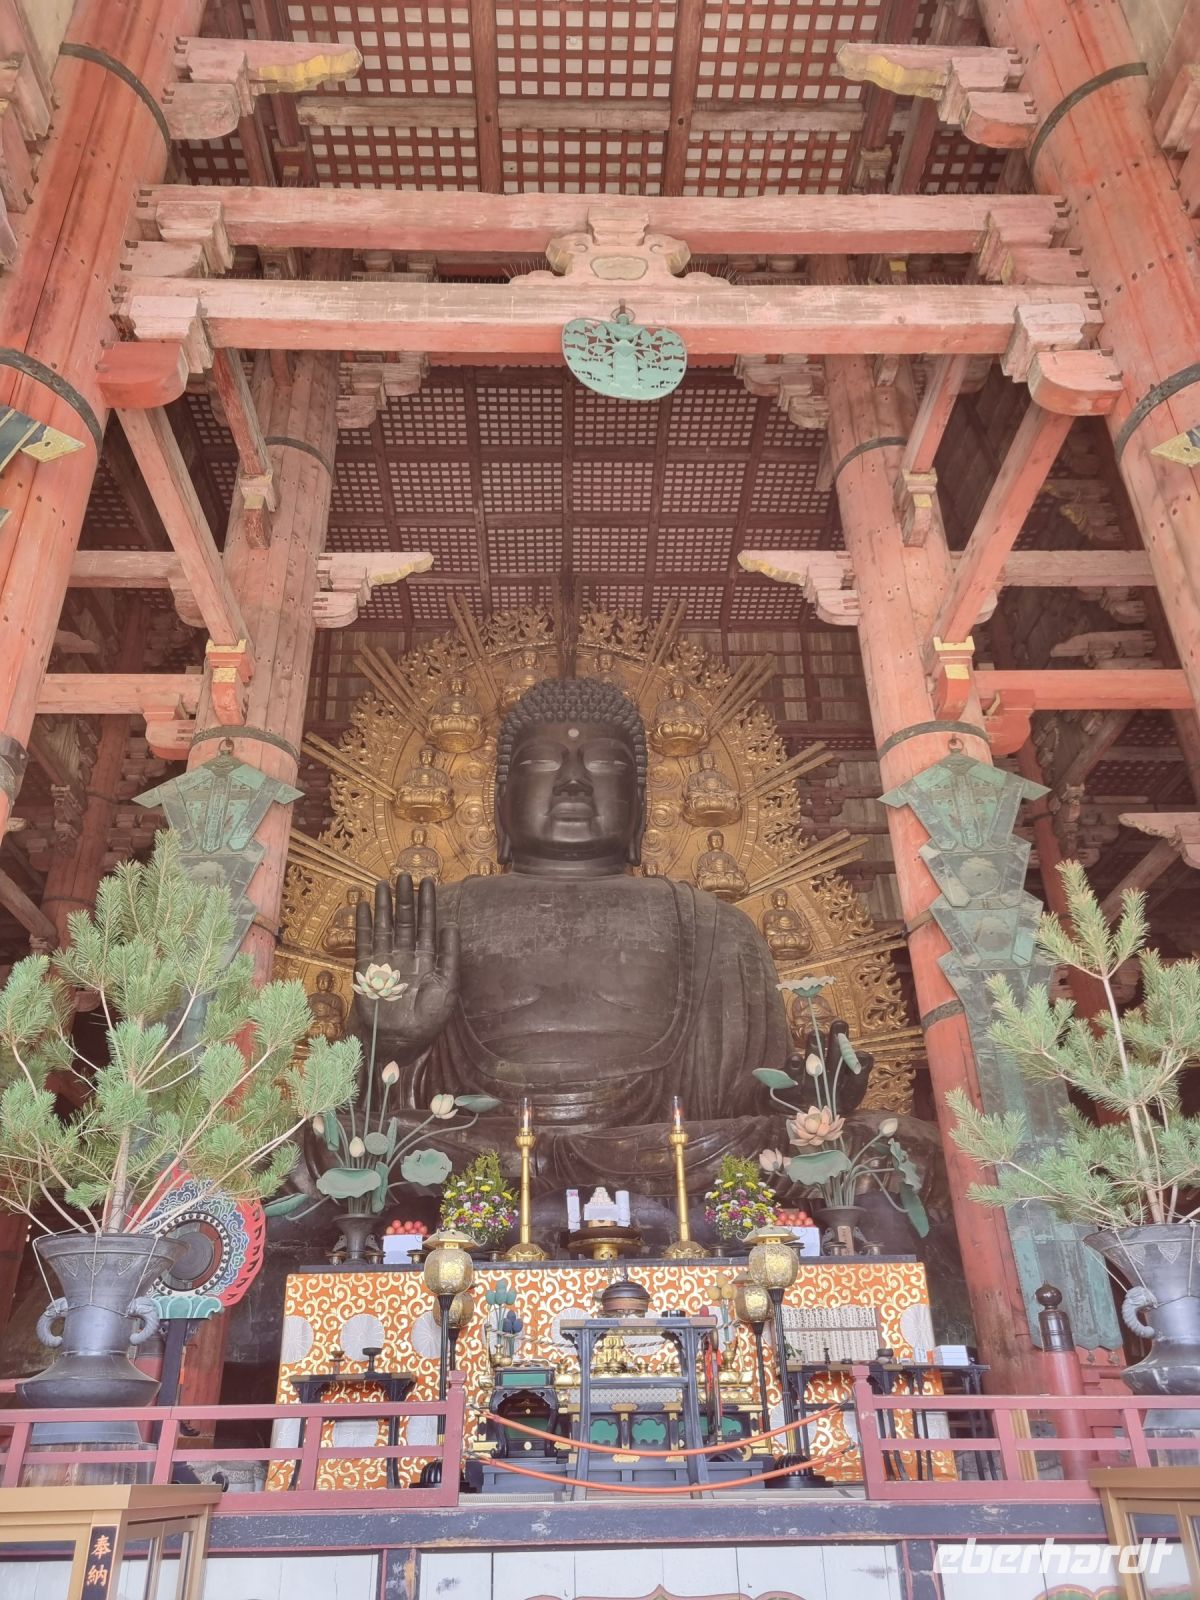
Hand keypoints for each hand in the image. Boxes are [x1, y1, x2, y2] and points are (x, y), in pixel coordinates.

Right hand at [354, 875, 459, 1059]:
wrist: (399, 1042)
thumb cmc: (427, 1020)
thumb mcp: (447, 988)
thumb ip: (449, 956)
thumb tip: (451, 925)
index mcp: (426, 961)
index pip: (427, 926)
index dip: (428, 904)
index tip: (428, 882)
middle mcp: (405, 957)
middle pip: (404, 921)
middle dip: (405, 899)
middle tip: (405, 874)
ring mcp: (385, 962)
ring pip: (384, 927)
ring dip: (384, 906)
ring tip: (384, 883)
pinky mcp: (366, 970)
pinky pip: (364, 942)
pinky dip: (364, 924)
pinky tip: (364, 906)